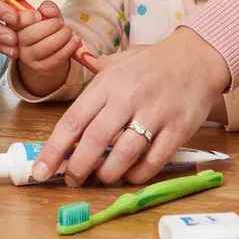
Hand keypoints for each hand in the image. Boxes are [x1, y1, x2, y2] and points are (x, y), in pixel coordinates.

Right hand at [12, 0, 80, 95]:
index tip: (39, 15)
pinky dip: (69, 47)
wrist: (46, 54)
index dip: (30, 16)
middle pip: (33, 34)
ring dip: (63, 36)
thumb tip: (48, 10)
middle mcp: (17, 43)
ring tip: (69, 31)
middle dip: (52, 25)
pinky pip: (57, 57)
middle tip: (60, 23)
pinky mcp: (41, 68)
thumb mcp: (46, 15)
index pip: (18, 20)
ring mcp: (28, 57)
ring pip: (45, 47)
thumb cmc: (45, 29)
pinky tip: (75, 40)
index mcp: (14, 25)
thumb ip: (47, 9)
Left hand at [31, 26, 228, 186]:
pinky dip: (138, 175)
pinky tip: (130, 176)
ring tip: (100, 179)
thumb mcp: (117, 63)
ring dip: (108, 174)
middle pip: (96, 140)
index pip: (73, 120)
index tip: (40, 170)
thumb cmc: (152, 63)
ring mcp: (155, 113)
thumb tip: (70, 93)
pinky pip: (154, 160)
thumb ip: (93, 79)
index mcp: (108, 83)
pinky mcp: (179, 128)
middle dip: (78, 168)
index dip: (53, 149)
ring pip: (125, 155)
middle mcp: (129, 97)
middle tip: (71, 181)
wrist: (198, 57)